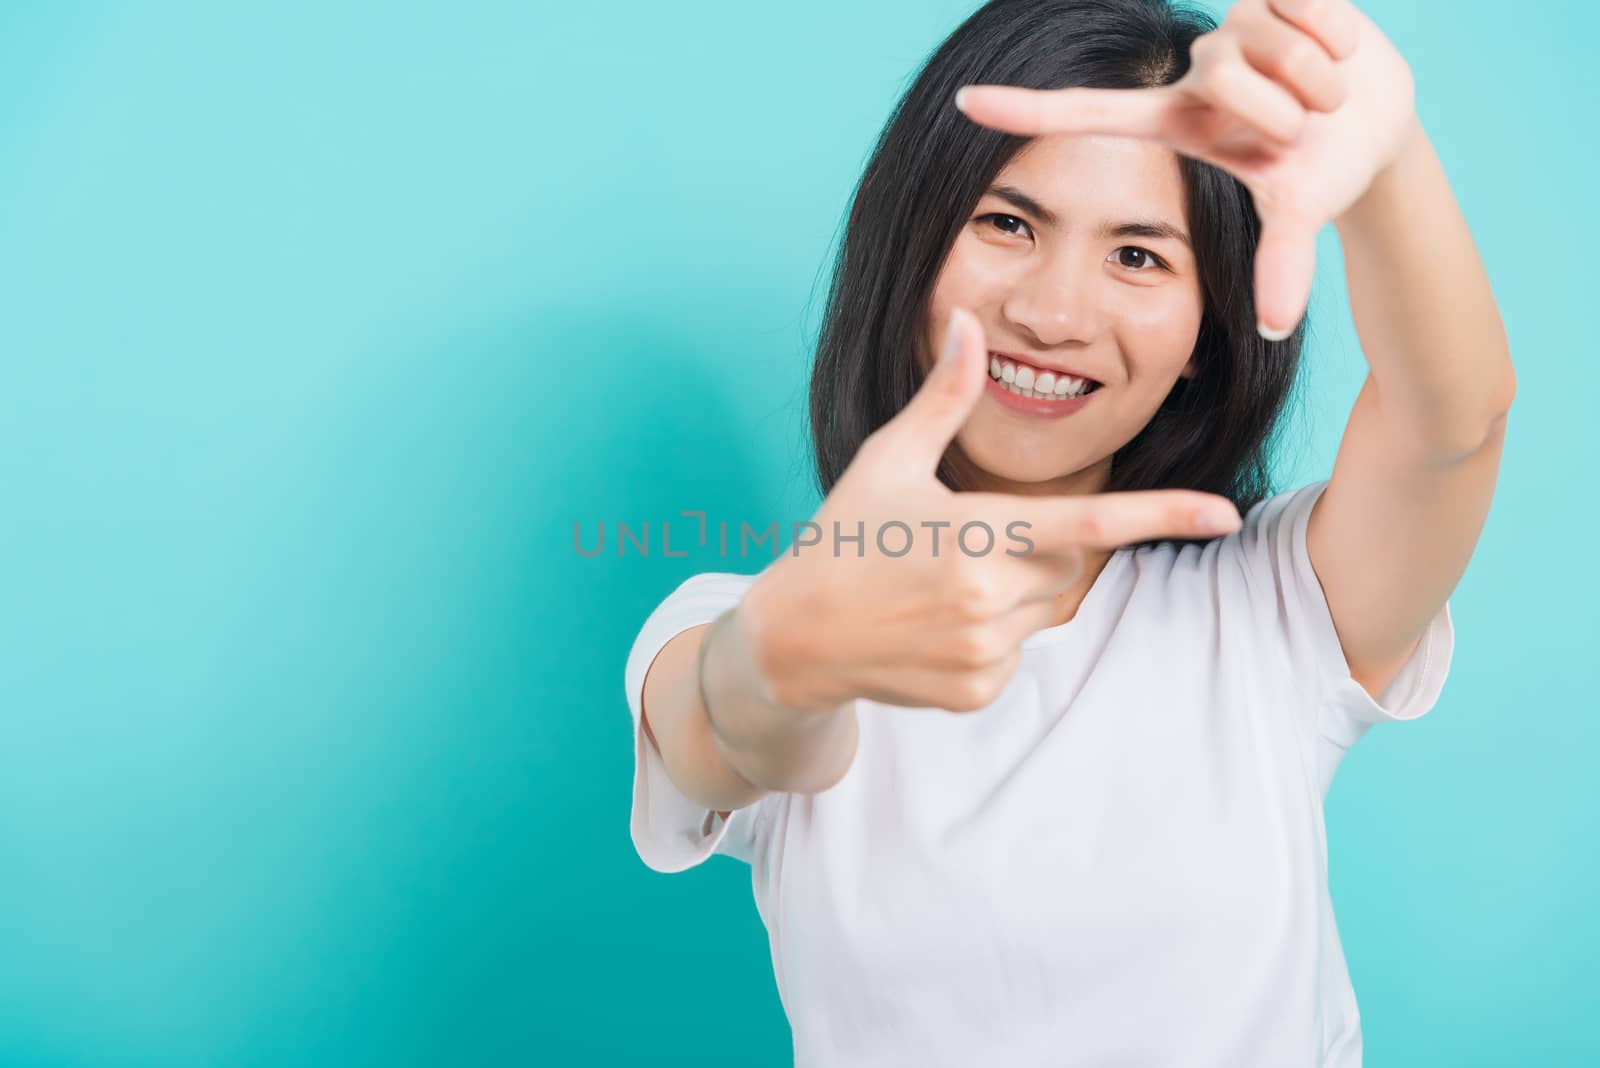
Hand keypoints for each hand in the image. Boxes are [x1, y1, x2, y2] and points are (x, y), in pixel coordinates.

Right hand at [740, 306, 1243, 715]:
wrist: (794, 638)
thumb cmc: (841, 536)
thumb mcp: (888, 462)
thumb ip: (943, 397)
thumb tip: (968, 323)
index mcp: (975, 535)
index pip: (1091, 525)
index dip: (1164, 516)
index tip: (1224, 512)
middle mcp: (989, 600)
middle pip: (1066, 563)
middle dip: (1036, 544)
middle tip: (967, 540)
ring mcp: (985, 652)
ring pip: (1045, 608)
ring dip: (1013, 589)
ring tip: (939, 584)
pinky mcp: (977, 691)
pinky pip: (1017, 651)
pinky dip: (992, 633)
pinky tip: (934, 624)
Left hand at [953, 0, 1417, 339]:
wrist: (1377, 123)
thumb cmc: (1317, 169)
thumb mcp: (1295, 211)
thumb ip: (1280, 264)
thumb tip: (1277, 328)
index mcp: (1175, 122)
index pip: (1085, 112)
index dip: (1026, 108)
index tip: (961, 101)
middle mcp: (1194, 70)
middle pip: (1231, 76)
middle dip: (1285, 109)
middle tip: (1302, 129)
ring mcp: (1230, 25)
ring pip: (1273, 43)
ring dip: (1319, 78)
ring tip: (1323, 96)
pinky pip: (1305, 0)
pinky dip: (1337, 32)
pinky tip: (1338, 47)